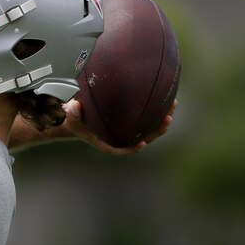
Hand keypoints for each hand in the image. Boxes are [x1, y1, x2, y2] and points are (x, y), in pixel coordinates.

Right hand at [62, 98, 176, 154]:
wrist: (79, 119)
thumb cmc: (76, 120)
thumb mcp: (72, 118)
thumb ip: (73, 112)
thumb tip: (75, 105)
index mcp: (108, 141)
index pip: (121, 149)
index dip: (132, 149)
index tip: (141, 144)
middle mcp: (121, 137)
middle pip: (143, 138)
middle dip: (157, 130)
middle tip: (167, 119)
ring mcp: (128, 130)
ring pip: (149, 128)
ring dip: (162, 118)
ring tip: (172, 104)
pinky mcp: (132, 122)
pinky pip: (147, 117)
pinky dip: (156, 109)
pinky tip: (163, 96)